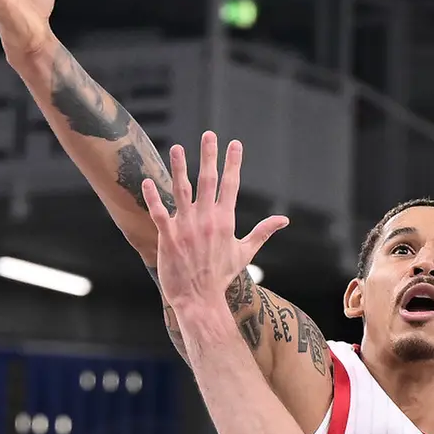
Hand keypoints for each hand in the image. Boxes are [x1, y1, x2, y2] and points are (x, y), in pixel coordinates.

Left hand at [142, 133, 285, 313]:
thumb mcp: (245, 252)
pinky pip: (159, 212)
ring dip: (179, 168)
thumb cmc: (220, 275)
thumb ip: (263, 232)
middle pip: (208, 181)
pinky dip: (153, 197)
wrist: (199, 298)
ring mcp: (187, 227)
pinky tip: (148, 181)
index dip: (233, 163)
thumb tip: (284, 220)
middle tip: (209, 135)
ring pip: (182, 191)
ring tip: (178, 148)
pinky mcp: (168, 236)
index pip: (231, 185)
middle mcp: (207, 220)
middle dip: (210, 156)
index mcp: (225, 221)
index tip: (235, 144)